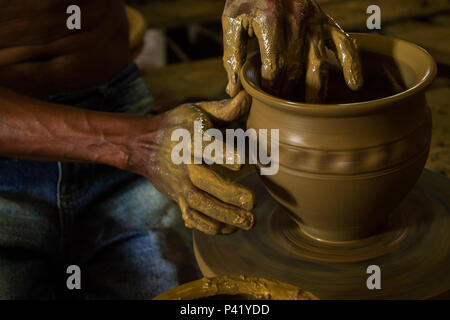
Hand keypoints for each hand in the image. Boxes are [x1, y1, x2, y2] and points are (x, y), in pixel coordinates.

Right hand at [127, 91, 255, 234]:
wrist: (143, 145)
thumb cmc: (177, 125)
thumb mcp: (196, 110)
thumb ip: (222, 108)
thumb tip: (247, 97)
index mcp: (190, 139)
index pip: (206, 146)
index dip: (223, 154)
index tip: (242, 163)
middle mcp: (184, 165)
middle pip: (204, 183)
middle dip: (228, 194)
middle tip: (252, 201)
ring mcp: (179, 185)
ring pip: (200, 205)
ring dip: (224, 215)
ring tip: (248, 221)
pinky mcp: (178, 198)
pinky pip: (192, 216)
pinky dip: (209, 226)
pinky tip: (229, 228)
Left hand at [222, 0, 362, 102]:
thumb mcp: (232, 21)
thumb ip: (232, 54)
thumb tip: (234, 90)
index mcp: (270, 21)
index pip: (273, 66)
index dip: (269, 88)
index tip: (264, 102)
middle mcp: (297, 22)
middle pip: (295, 70)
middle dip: (288, 94)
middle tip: (282, 112)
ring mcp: (315, 22)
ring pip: (319, 65)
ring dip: (316, 91)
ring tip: (312, 113)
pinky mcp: (327, 21)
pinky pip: (345, 44)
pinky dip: (352, 64)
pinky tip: (355, 85)